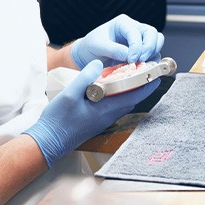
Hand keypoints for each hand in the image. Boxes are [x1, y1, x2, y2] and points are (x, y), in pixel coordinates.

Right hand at [24, 60, 159, 166]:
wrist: (49, 140)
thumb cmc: (58, 119)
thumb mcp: (70, 94)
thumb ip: (86, 77)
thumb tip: (100, 63)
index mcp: (106, 108)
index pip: (135, 95)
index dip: (147, 82)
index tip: (155, 71)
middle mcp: (109, 114)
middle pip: (132, 97)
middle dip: (141, 82)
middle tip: (144, 66)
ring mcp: (104, 118)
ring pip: (124, 100)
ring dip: (130, 86)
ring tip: (130, 70)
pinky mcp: (98, 118)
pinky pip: (115, 103)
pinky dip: (118, 92)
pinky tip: (111, 83)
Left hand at [70, 14, 164, 68]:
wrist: (89, 54)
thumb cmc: (92, 46)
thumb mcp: (98, 46)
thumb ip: (112, 49)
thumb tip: (128, 55)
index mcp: (122, 23)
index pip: (136, 32)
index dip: (136, 47)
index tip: (131, 60)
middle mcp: (134, 28)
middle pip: (152, 33)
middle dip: (150, 48)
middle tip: (142, 61)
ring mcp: (139, 39)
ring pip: (157, 41)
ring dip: (153, 54)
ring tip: (144, 65)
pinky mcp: (142, 50)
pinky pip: (154, 52)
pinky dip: (153, 60)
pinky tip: (144, 68)